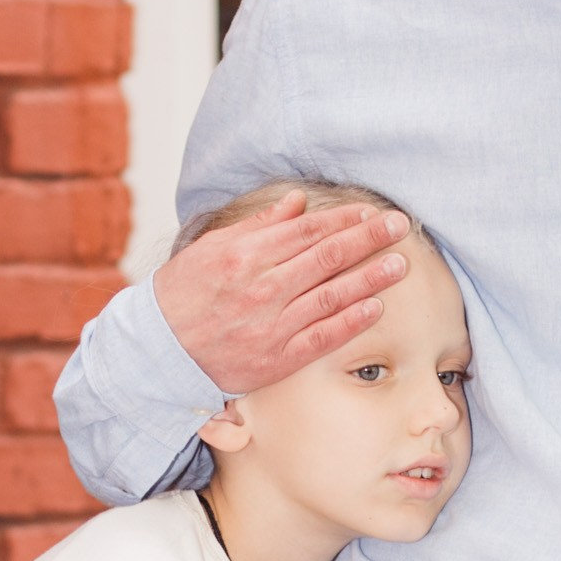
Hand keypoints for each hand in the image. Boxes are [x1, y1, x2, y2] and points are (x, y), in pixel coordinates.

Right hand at [157, 193, 409, 397]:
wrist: (160, 351)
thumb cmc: (184, 294)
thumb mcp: (212, 248)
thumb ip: (258, 226)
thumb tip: (297, 202)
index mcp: (246, 255)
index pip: (308, 232)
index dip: (344, 220)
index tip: (371, 212)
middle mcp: (263, 287)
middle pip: (328, 257)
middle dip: (368, 239)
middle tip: (400, 226)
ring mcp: (272, 325)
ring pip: (332, 295)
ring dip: (370, 278)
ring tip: (399, 263)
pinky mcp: (277, 358)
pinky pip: (322, 337)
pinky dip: (351, 321)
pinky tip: (375, 307)